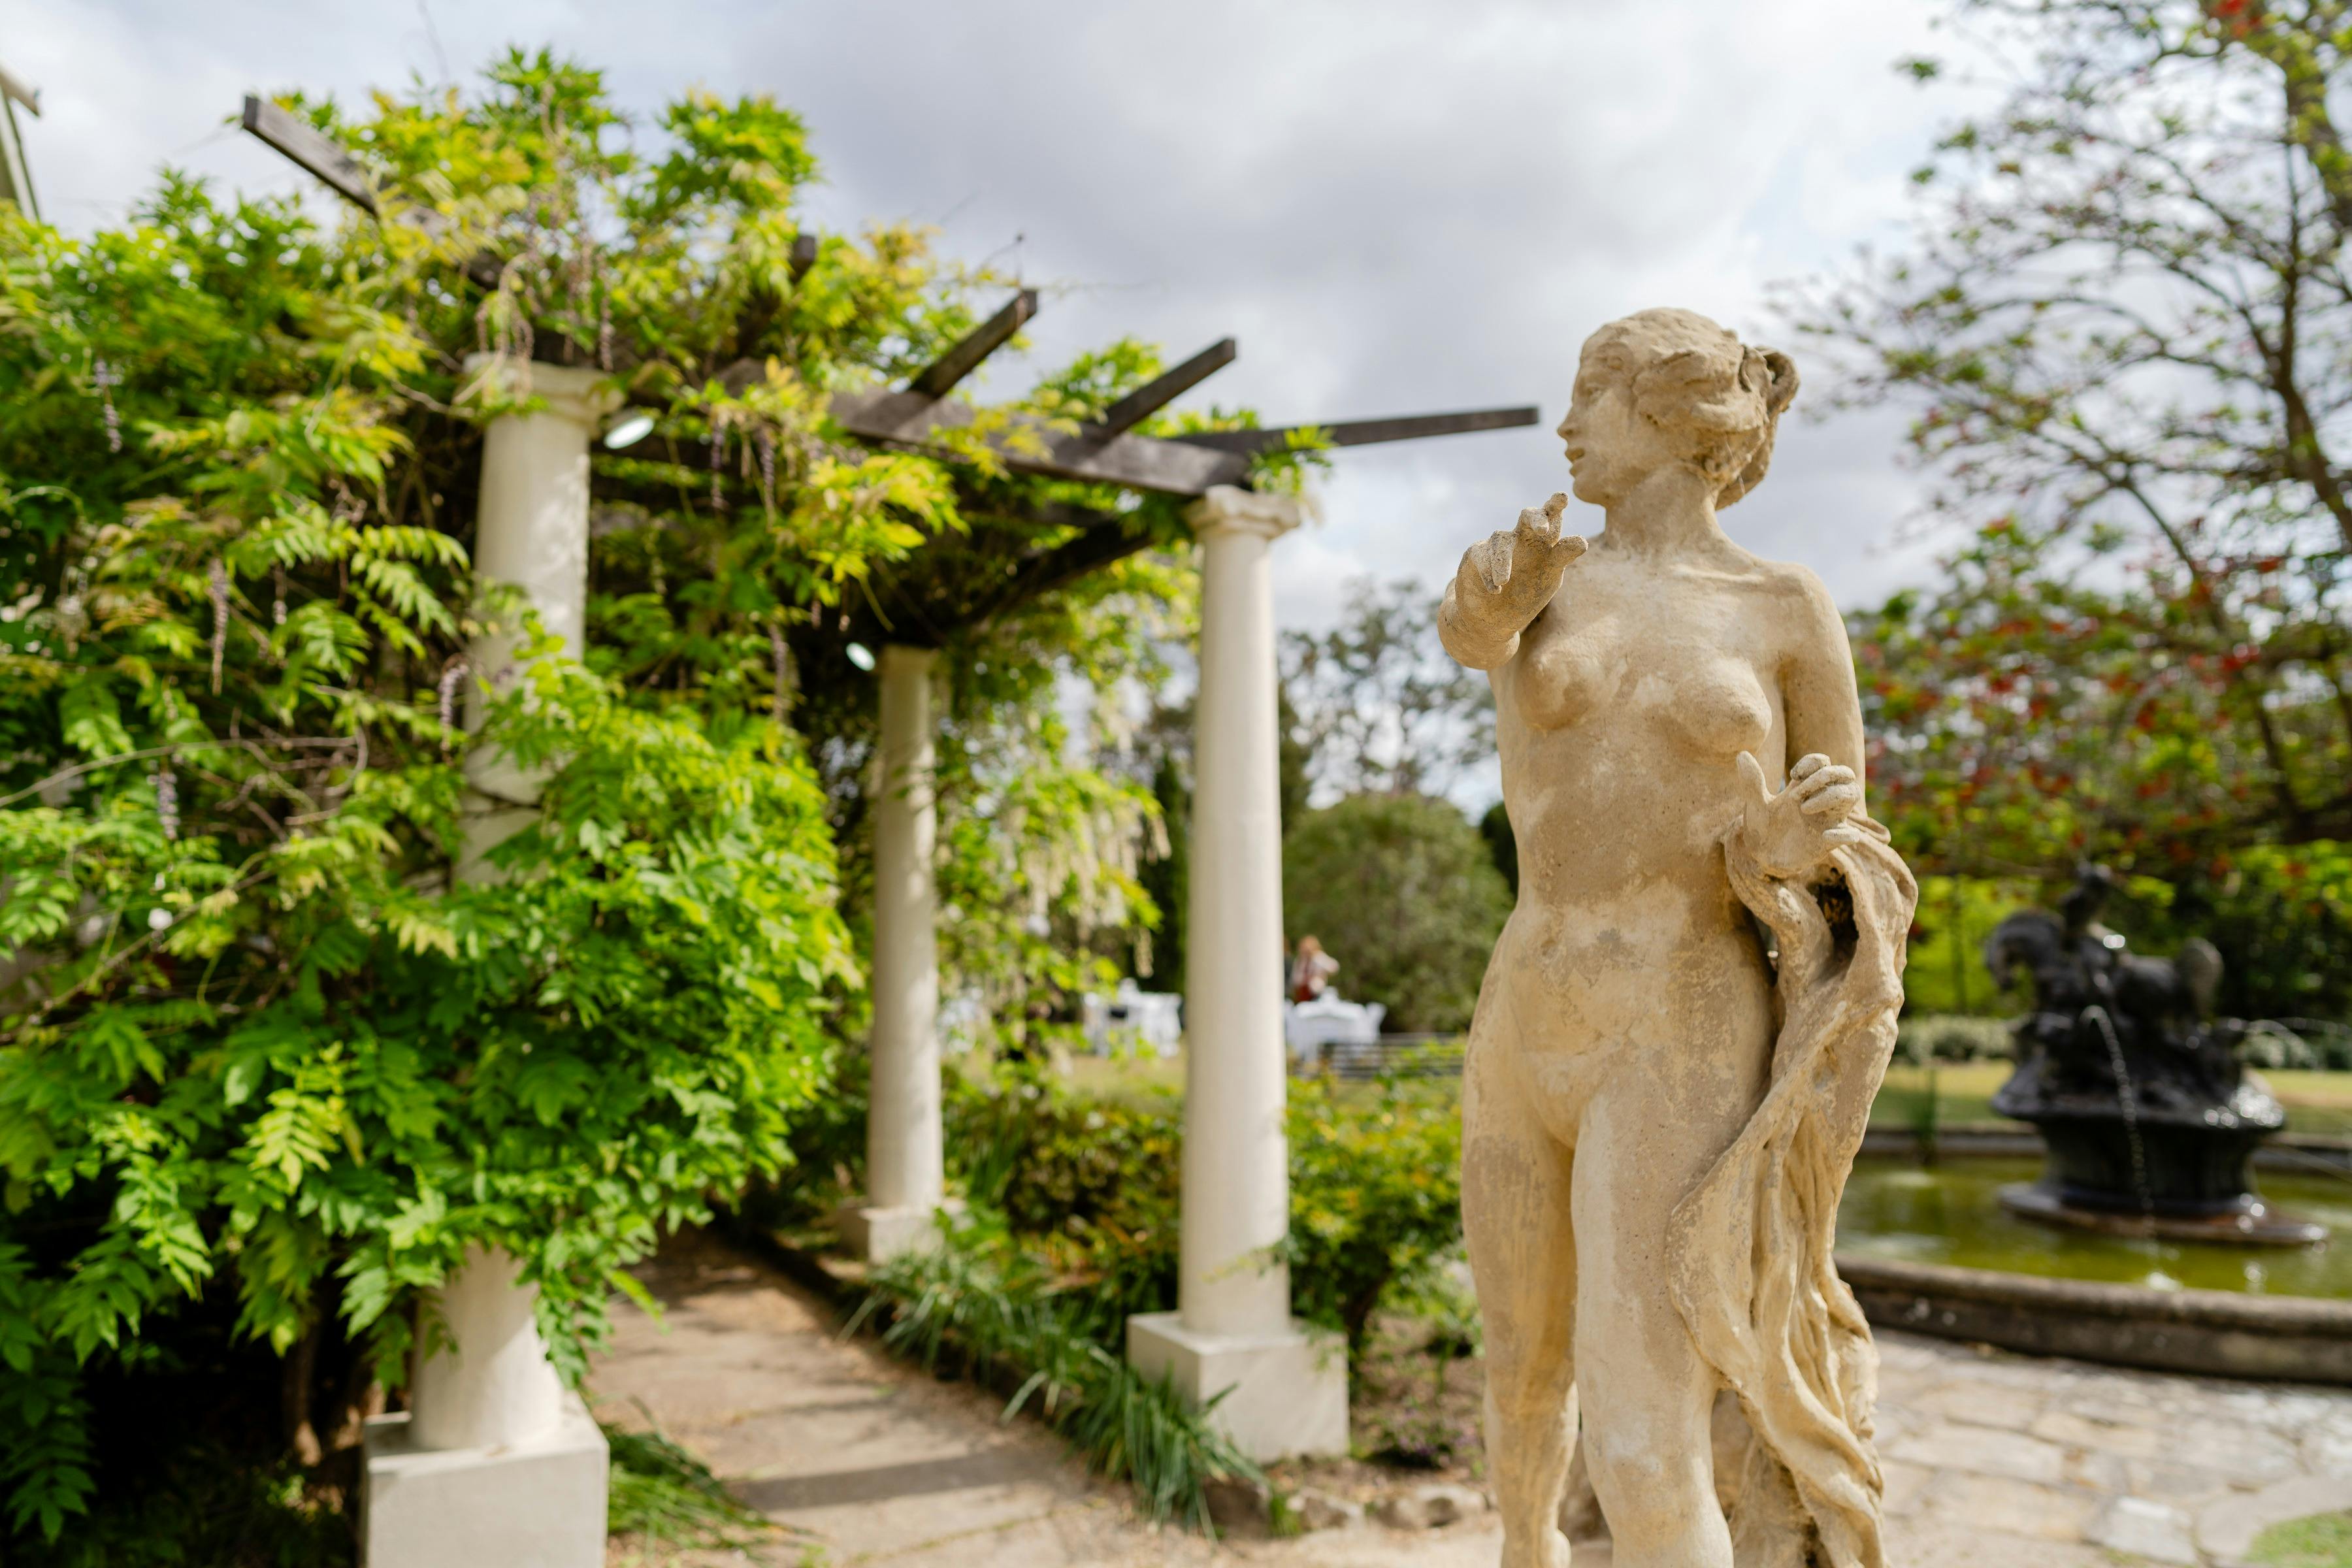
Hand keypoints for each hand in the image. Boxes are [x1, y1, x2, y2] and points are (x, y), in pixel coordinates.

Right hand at [1459, 493, 1588, 629]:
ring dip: (1503, 562)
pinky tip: (1495, 590)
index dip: (1555, 506)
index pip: (1552, 520)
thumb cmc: (1524, 597)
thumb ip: (1562, 558)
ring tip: (1504, 582)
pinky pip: (1482, 555)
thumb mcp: (1548, 579)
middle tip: (1543, 530)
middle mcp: (1521, 538)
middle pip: (1527, 516)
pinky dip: (1488, 572)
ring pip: (1501, 539)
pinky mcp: (1476, 553)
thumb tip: (1582, 541)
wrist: (1492, 620)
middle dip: (1535, 518)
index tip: (1562, 496)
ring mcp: (1498, 545)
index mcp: (1544, 543)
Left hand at [1733, 752, 1864, 879]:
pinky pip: (1850, 834)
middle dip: (1826, 775)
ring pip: (1851, 795)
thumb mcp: (1755, 802)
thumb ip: (1752, 781)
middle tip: (1798, 792)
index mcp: (1804, 786)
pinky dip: (1843, 833)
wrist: (1761, 856)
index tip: (1793, 775)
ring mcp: (1828, 819)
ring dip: (1831, 796)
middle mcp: (1821, 799)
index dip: (1812, 763)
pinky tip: (1824, 835)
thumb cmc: (1762, 825)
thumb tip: (1742, 754)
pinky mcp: (1829, 842)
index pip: (1823, 762)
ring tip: (1803, 809)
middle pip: (1845, 774)